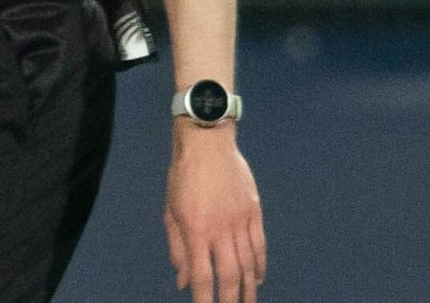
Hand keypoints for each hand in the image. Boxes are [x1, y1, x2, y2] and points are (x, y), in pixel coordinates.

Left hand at [166, 125, 265, 302]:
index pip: (202, 274)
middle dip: (231, 299)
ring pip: (248, 264)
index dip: (205, 298)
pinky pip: (259, 246)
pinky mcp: (254, 212)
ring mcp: (240, 220)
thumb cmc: (183, 176)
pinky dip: (259, 266)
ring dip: (248, 288)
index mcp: (195, 228)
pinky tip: (256, 279)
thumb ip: (177, 248)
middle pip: (230, 275)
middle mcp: (220, 228)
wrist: (207, 142)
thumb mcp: (170, 211)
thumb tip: (182, 280)